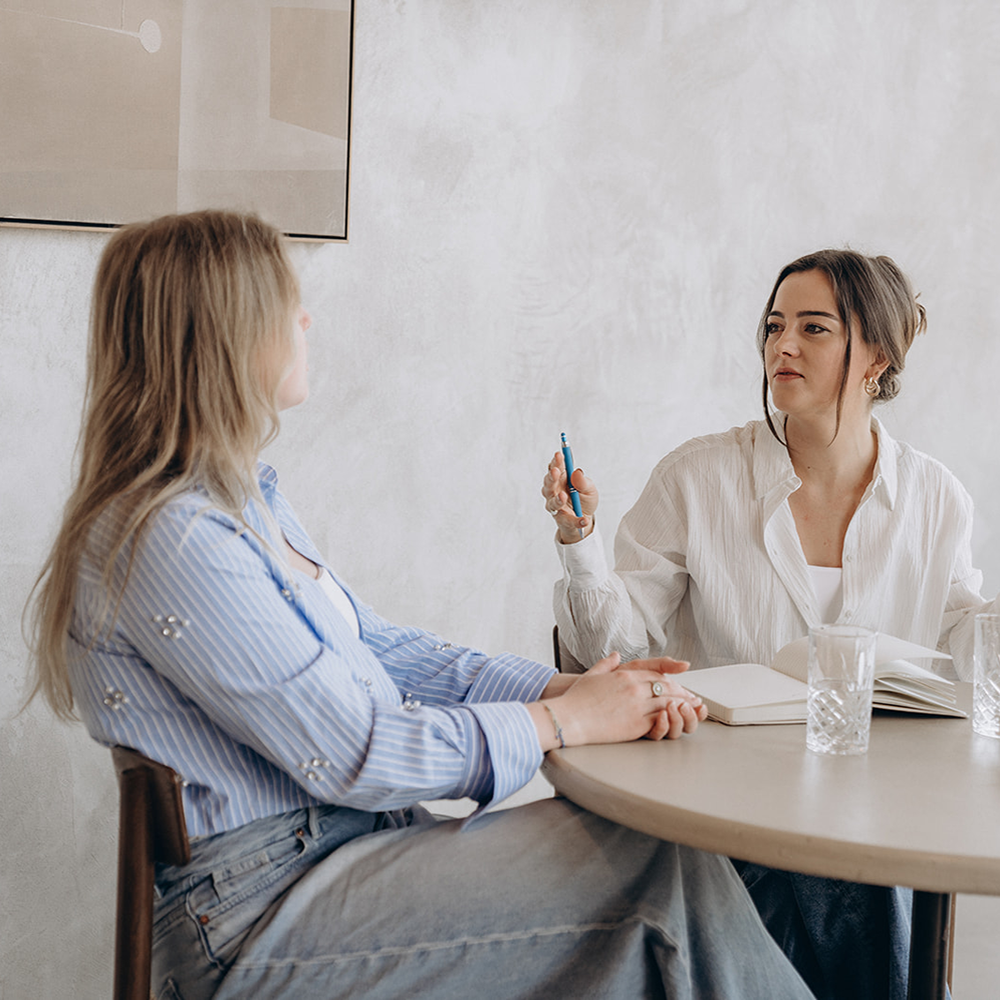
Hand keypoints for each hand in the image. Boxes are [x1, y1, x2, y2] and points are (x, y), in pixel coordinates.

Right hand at [534, 653, 698, 748]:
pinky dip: (672, 720)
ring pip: (668, 703)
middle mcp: (634, 687)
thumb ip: (606, 664)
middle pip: (667, 687)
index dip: (672, 681)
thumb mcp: (592, 675)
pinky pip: (661, 720)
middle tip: (693, 699)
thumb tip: (614, 655)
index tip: (679, 686)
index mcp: (625, 674)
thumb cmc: (576, 700)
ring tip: (692, 710)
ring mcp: (637, 705)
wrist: (568, 718)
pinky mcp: (636, 723)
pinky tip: (678, 722)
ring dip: (683, 707)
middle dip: (683, 693)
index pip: (656, 674)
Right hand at [541, 451, 598, 543]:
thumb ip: (583, 482)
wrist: (585, 518)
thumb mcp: (589, 489)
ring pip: (552, 502)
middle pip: (549, 483)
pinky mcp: (561, 519)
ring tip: (564, 496)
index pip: (556, 468)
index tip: (559, 454)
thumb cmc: (584, 499)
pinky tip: (583, 519)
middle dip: (551, 477)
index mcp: (562, 479)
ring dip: (557, 499)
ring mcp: (555, 505)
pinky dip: (575, 520)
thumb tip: (577, 472)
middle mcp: (554, 491)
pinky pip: (566, 520)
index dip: (556, 461)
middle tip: (556, 471)